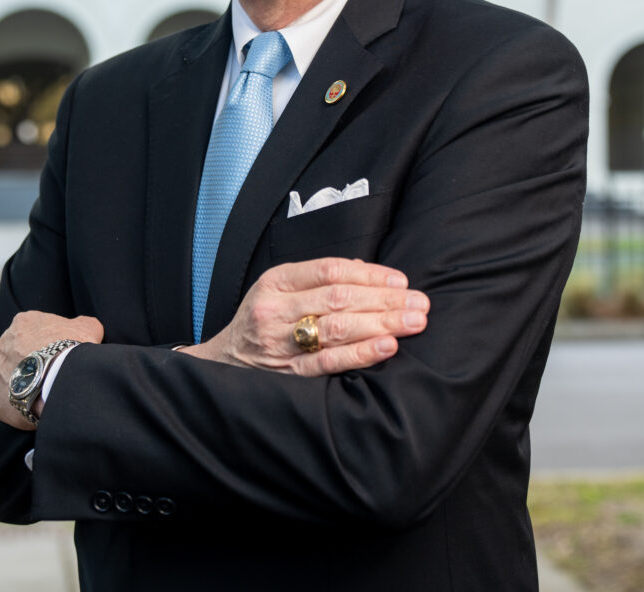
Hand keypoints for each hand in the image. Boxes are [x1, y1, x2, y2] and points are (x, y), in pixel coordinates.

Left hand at [0, 311, 103, 429]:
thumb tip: (83, 327)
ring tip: (41, 391)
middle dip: (30, 361)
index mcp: (23, 322)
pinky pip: (2, 398)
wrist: (58, 380)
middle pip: (17, 352)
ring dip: (21, 381)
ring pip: (7, 375)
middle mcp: (2, 342)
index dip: (48, 343)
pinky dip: (15, 402)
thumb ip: (82, 323)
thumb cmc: (72, 350)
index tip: (58, 354)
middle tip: (49, 373)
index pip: (34, 330)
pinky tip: (32, 405)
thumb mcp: (88, 327)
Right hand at [181, 258, 428, 375]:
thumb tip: (367, 272)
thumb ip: (318, 279)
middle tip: (420, 303)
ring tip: (414, 322)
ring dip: (382, 324)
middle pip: (338, 299)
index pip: (329, 271)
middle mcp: (275, 309)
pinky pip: (329, 363)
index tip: (401, 280)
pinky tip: (387, 347)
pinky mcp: (288, 373)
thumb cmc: (262, 320)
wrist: (222, 364)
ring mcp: (280, 343)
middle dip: (385, 300)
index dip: (370, 274)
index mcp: (275, 281)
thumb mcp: (279, 289)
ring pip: (337, 329)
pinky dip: (361, 354)